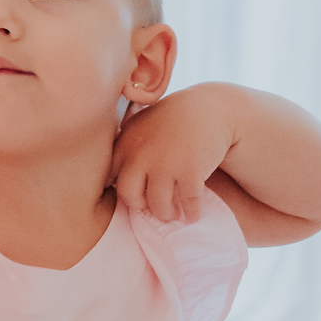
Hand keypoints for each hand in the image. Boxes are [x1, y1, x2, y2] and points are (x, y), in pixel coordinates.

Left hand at [107, 85, 235, 224]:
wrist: (209, 107)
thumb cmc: (173, 120)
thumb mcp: (142, 126)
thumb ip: (127, 149)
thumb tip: (111, 182)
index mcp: (126, 144)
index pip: (111, 178)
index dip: (124, 189)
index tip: (138, 193)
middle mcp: (141, 155)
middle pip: (130, 196)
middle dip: (142, 206)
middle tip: (154, 207)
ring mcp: (165, 164)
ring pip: (159, 206)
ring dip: (167, 214)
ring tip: (174, 213)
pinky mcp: (190, 171)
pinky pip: (188, 204)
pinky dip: (192, 212)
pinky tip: (194, 213)